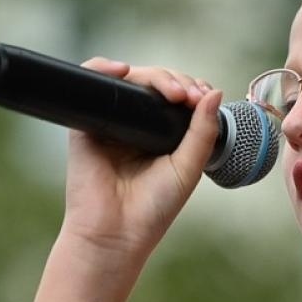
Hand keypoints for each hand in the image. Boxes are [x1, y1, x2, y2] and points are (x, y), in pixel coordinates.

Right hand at [59, 57, 223, 269]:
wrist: (115, 234)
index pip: (176, 96)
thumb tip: (215, 93)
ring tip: (174, 92)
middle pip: (155, 83)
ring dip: (155, 75)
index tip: (204, 97)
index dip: (192, 89)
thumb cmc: (152, 209)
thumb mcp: (188, 168)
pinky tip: (124, 72)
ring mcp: (110, 122)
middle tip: (190, 96)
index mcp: (160, 135)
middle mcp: (135, 125)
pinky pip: (91, 81)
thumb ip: (203, 132)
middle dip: (178, 81)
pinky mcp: (85, 123)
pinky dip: (104, 67)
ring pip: (130, 79)